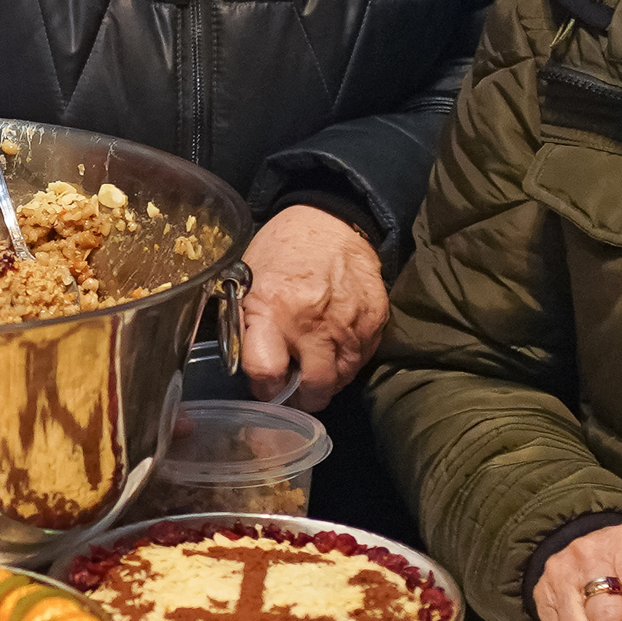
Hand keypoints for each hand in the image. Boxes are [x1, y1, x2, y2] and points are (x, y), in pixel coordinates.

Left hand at [235, 206, 388, 407]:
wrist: (331, 222)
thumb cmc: (282, 252)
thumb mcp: (247, 282)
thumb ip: (246, 325)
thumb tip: (247, 369)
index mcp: (271, 309)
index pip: (266, 372)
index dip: (264, 387)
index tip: (266, 385)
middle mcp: (312, 322)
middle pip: (314, 388)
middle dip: (302, 398)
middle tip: (296, 392)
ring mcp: (348, 324)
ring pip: (342, 380)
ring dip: (327, 381)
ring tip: (316, 368)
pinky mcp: (374, 321)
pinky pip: (362, 360)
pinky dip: (348, 361)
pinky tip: (335, 347)